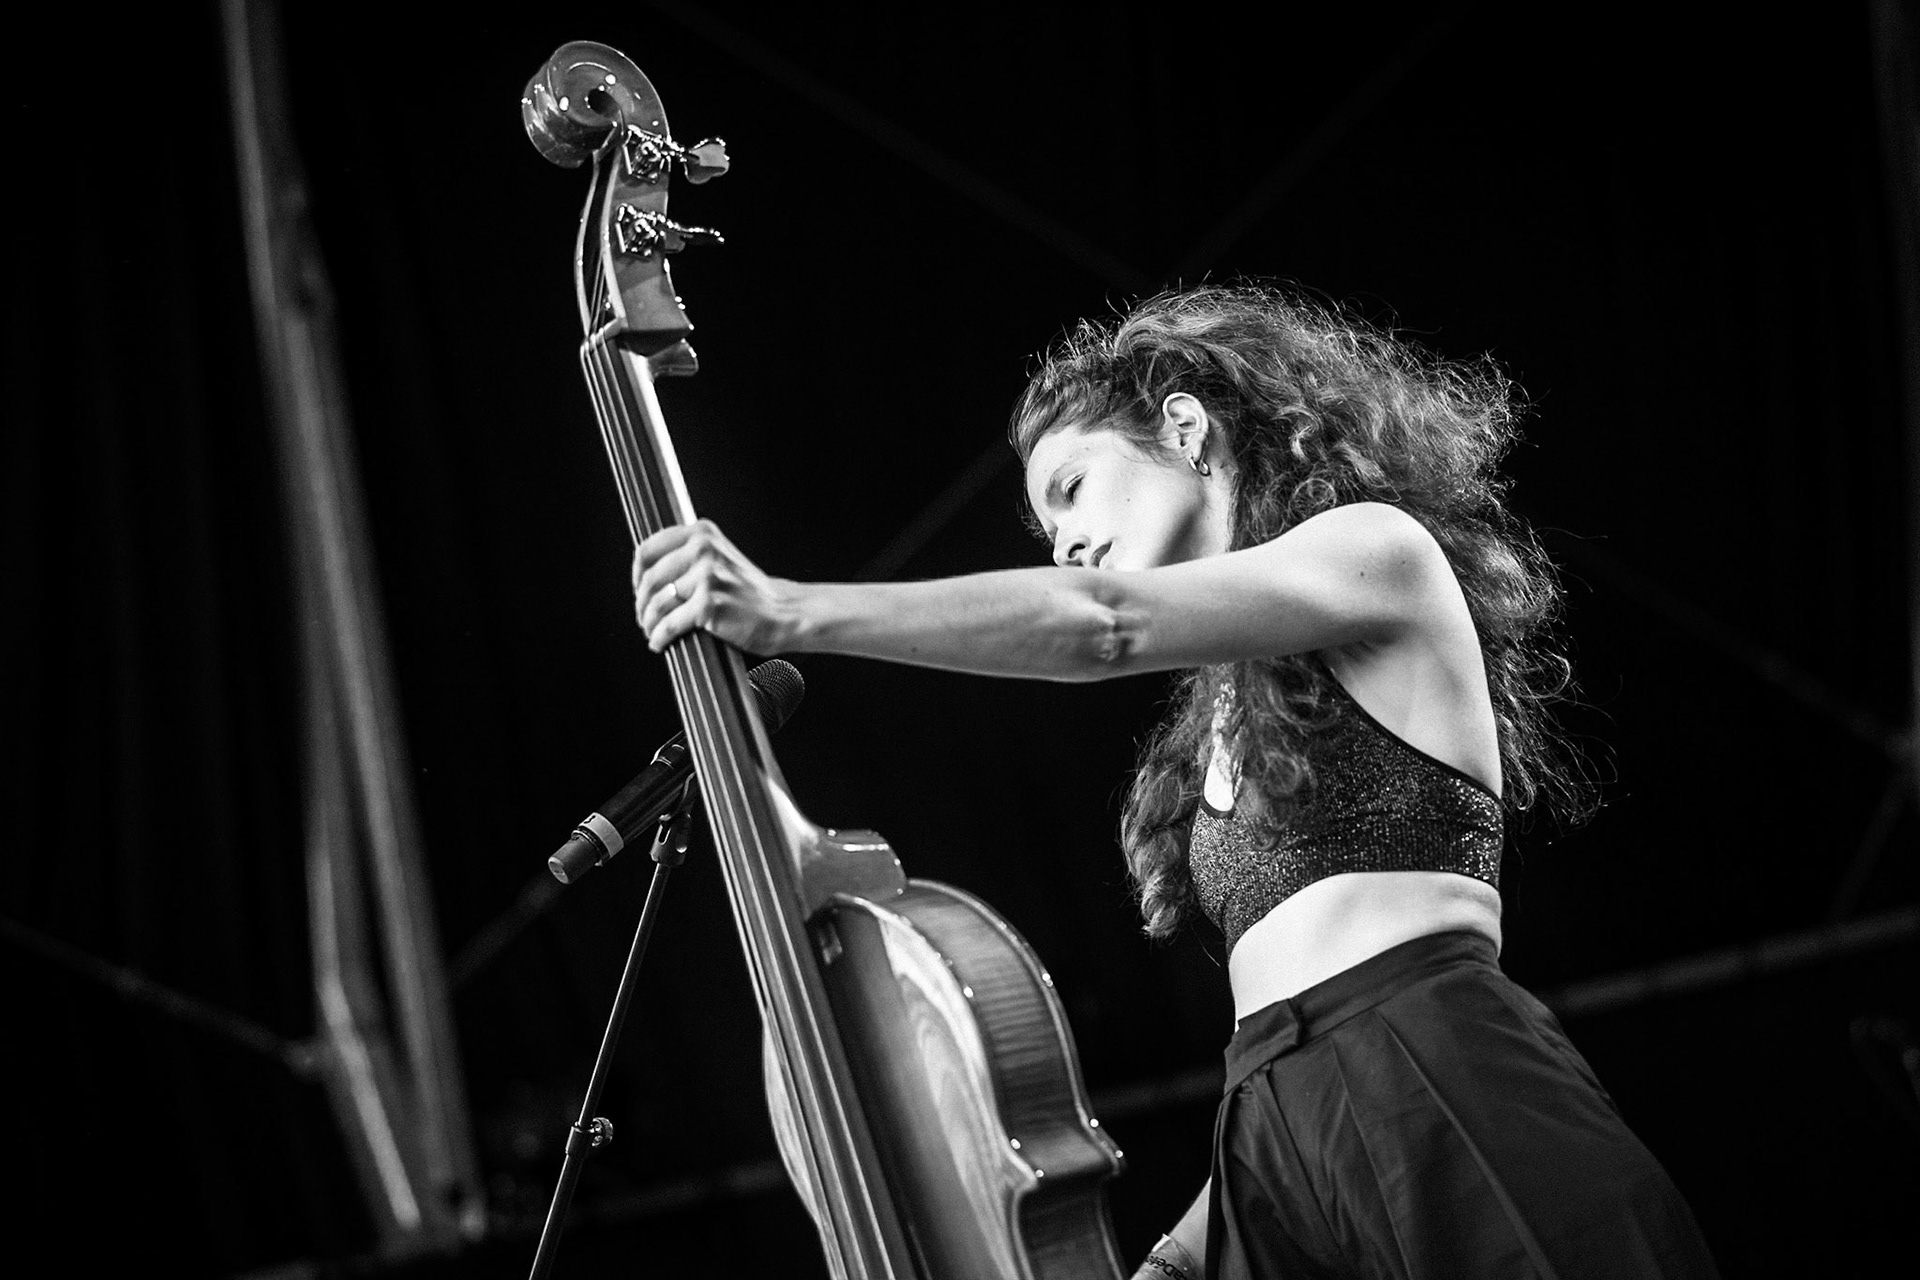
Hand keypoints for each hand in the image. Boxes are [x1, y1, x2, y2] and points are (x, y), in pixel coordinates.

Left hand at [632, 519, 797, 654]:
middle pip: (650, 579)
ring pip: (657, 604)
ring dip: (649, 623)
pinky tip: (660, 642)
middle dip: (641, 604)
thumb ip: (688, 557)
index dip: (637, 574)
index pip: (648, 549)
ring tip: (652, 631)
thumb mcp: (719, 559)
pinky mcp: (709, 604)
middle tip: (644, 617)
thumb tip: (648, 575)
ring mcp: (706, 576)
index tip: (639, 590)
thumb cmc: (751, 593)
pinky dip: (659, 637)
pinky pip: (669, 624)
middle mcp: (703, 549)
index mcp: (702, 534)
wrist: (783, 613)